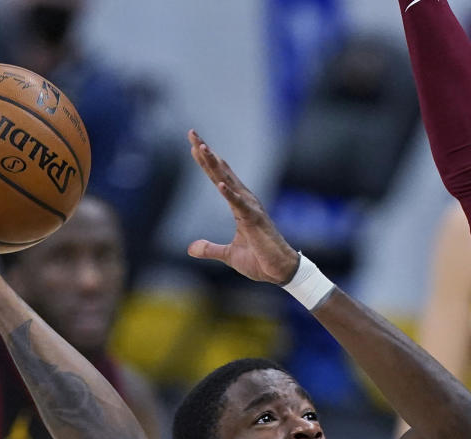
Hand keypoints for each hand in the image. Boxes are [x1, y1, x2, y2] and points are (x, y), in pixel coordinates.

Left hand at [186, 130, 299, 284]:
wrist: (280, 272)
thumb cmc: (260, 261)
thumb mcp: (229, 255)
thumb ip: (210, 249)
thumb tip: (191, 249)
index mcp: (238, 206)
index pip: (218, 179)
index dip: (205, 162)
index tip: (193, 145)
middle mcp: (245, 202)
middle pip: (221, 172)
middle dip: (206, 153)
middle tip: (192, 133)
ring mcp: (250, 209)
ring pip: (229, 182)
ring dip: (215, 165)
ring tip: (203, 148)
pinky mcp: (255, 221)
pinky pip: (240, 205)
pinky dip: (230, 193)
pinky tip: (219, 182)